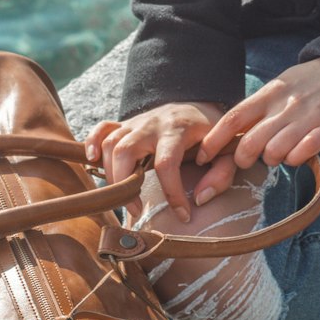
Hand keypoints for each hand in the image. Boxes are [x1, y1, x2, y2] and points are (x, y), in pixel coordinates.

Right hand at [83, 100, 228, 223]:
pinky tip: (93, 162)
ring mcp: (137, 123)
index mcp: (178, 129)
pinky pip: (102, 128)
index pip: (167, 164)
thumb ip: (222, 173)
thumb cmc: (213, 133)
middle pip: (126, 151)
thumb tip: (201, 198)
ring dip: (110, 172)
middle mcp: (153, 124)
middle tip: (138, 209)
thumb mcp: (227, 149)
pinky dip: (92, 143)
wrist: (200, 105)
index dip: (172, 193)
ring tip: (123, 196)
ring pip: (111, 143)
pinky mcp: (127, 125)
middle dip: (126, 184)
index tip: (183, 215)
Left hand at [195, 56, 319, 172]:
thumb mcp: (282, 85)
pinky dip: (296, 159)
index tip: (202, 157)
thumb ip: (260, 106)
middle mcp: (286, 105)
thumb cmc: (312, 82)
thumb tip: (233, 130)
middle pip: (250, 143)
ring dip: (273, 159)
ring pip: (274, 153)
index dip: (214, 140)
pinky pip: (303, 154)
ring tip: (281, 153)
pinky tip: (300, 153)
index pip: (233, 118)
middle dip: (243, 158)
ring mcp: (308, 118)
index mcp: (270, 93)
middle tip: (249, 160)